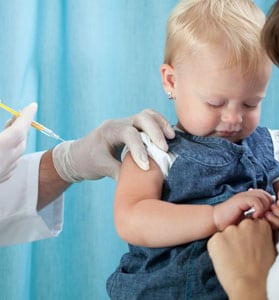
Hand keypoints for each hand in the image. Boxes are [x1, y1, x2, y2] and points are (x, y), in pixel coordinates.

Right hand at [0, 103, 36, 182]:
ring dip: (17, 138)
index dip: (27, 115)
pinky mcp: (1, 178)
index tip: (33, 105)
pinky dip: (12, 150)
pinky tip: (5, 148)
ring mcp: (6, 170)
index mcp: (3, 145)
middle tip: (16, 115)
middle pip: (21, 138)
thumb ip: (2, 132)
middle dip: (21, 125)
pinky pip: (12, 161)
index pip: (21, 126)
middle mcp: (8, 158)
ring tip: (10, 129)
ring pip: (18, 151)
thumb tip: (9, 127)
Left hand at [52, 109, 174, 180]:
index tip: (146, 167)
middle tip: (165, 148)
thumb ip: (120, 172)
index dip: (139, 149)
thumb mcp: (101, 168)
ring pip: (148, 115)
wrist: (77, 155)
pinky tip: (170, 136)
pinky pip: (150, 121)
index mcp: (109, 130)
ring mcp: (127, 123)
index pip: (129, 134)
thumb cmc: (87, 161)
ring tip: (172, 137)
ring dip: (161, 125)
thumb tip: (140, 181)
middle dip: (156, 132)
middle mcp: (120, 123)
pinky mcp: (133, 128)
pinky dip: (161, 126)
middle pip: (142, 117)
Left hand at [208, 219, 275, 299]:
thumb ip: (260, 237)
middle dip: (237, 237)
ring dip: (226, 243)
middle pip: (237, 227)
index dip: (249, 237)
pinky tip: (225, 260)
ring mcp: (230, 230)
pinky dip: (217, 250)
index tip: (250, 247)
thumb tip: (254, 237)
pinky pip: (215, 242)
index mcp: (261, 225)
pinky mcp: (216, 238)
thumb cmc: (263, 273)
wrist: (251, 286)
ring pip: (225, 234)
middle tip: (241, 254)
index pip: (251, 224)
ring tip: (233, 259)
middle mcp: (245, 224)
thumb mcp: (269, 249)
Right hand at [213, 189, 273, 230]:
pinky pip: (256, 201)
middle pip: (267, 195)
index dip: (270, 206)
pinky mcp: (239, 200)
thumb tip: (269, 220)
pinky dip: (259, 209)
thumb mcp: (246, 219)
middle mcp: (246, 194)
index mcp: (248, 198)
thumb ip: (256, 216)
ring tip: (260, 218)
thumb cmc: (230, 223)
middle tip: (266, 218)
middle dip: (270, 207)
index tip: (267, 218)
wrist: (216, 221)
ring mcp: (243, 196)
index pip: (267, 196)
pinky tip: (254, 216)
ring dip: (265, 208)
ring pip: (263, 197)